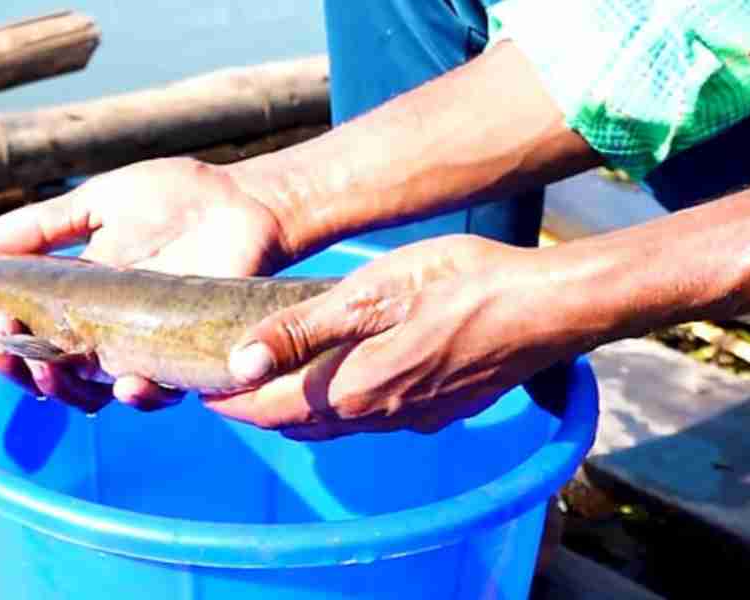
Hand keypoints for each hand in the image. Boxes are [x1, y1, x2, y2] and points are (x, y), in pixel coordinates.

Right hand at [0, 157, 291, 412]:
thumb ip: (48, 226)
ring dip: (56, 383)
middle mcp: (102, 334)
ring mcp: (142, 351)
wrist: (243, 200)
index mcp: (76, 301)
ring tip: (37, 359)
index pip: (21, 331)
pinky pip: (157, 393)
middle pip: (43, 370)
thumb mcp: (101, 203)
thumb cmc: (177, 199)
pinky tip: (120, 382)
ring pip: (88, 391)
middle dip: (8, 360)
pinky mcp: (187, 361)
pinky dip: (135, 394)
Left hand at [203, 234, 579, 439]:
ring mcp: (414, 420)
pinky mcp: (440, 411)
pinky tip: (345, 377)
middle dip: (258, 410)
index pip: (270, 412)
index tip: (200, 390)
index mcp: (354, 390)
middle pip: (298, 425)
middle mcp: (379, 417)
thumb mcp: (371, 294)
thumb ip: (303, 330)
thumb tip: (240, 363)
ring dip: (297, 410)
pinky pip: (374, 419)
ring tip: (274, 380)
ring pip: (336, 425)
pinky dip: (340, 405)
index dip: (231, 404)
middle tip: (229, 383)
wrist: (549, 308)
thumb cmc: (461, 284)